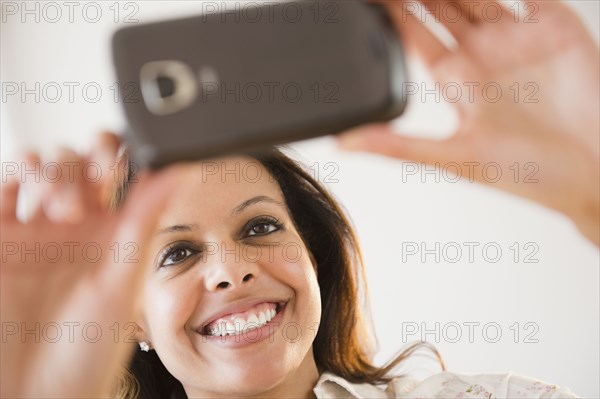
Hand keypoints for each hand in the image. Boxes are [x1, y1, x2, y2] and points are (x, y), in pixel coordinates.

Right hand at [0, 133, 181, 397]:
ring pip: (42, 168)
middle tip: (92, 183)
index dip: (120, 153)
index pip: (120, 173)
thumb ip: (145, 220)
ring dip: (52, 170)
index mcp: (115, 234)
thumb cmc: (85, 353)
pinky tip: (22, 189)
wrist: (35, 393)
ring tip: (61, 209)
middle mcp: (78, 228)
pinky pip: (3, 187)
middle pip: (79, 163)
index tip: (121, 157)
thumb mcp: (122, 280)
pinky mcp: (1, 238)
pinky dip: (13, 175)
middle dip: (84, 161)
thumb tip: (181, 170)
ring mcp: (37, 231)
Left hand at [338, 0, 598, 245]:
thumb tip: (345, 144)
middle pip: (439, 3)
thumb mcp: (457, 159)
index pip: (412, 33)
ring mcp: (517, 37)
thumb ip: (400, 147)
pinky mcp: (554, 26)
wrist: (596, 173)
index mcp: (457, 81)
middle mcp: (482, 55)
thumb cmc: (532, 173)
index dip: (389, 10)